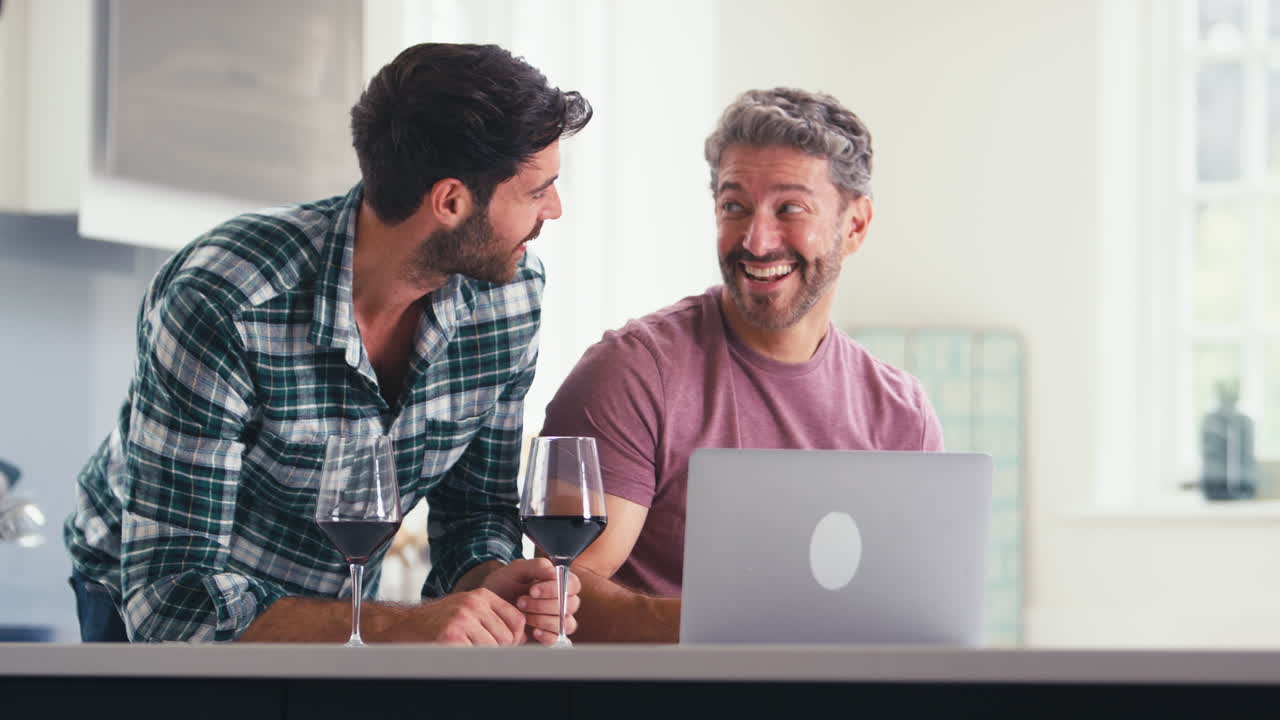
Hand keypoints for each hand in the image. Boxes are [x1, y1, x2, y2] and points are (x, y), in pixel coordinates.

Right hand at [394, 588, 525, 645]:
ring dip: (481, 655)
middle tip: (480, 650)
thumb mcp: (466, 609)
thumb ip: (491, 617)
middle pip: (506, 637)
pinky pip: (475, 655)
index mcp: (480, 596)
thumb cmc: (437, 620)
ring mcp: (461, 619)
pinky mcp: (450, 636)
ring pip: (492, 648)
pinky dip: (467, 659)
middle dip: (498, 649)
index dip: (515, 637)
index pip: (516, 619)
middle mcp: (473, 604)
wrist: (402, 624)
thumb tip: (522, 637)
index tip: (507, 645)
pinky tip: (455, 652)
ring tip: (464, 649)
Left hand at [483, 558, 581, 645]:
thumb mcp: (515, 571)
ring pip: (565, 622)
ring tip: (522, 614)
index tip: (532, 590)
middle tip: (521, 602)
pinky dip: (547, 635)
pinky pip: (558, 638)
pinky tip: (534, 631)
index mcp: (557, 582)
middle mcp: (561, 600)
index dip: (555, 588)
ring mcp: (556, 619)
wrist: (487, 606)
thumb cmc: (503, 585)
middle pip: (570, 604)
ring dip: (542, 618)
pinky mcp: (549, 635)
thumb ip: (536, 566)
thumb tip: (555, 572)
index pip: (572, 584)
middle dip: (544, 604)